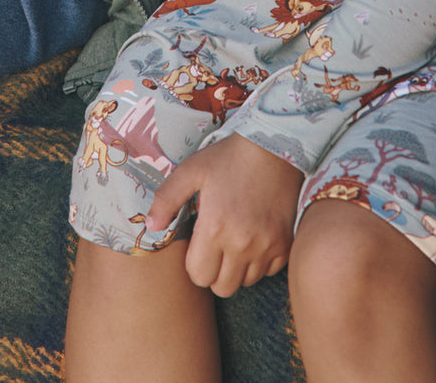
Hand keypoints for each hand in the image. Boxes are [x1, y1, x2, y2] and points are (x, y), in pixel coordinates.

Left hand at [146, 133, 303, 297]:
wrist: (272, 147)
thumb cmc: (227, 158)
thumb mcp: (190, 171)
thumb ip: (166, 200)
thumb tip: (150, 227)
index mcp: (215, 228)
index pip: (199, 276)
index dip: (194, 264)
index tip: (197, 245)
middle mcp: (242, 244)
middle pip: (223, 287)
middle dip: (213, 272)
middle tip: (213, 247)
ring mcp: (267, 246)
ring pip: (246, 282)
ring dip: (237, 269)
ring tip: (233, 240)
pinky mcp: (285, 244)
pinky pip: (268, 272)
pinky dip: (259, 262)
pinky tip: (253, 238)